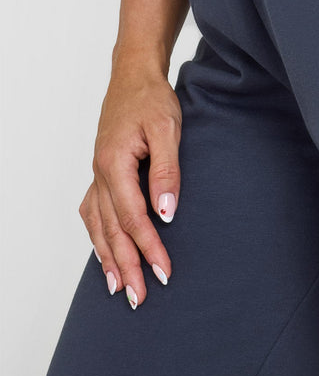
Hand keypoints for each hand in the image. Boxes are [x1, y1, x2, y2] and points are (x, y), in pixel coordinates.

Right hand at [78, 65, 181, 308]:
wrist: (134, 77)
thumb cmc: (152, 99)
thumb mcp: (168, 130)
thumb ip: (167, 171)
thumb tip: (166, 212)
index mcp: (115, 164)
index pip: (133, 217)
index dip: (148, 248)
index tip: (164, 273)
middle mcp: (100, 173)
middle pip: (111, 230)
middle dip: (127, 266)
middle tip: (140, 298)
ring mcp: (98, 173)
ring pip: (98, 225)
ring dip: (108, 258)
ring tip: (119, 288)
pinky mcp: (102, 172)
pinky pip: (94, 211)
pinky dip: (98, 236)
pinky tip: (104, 251)